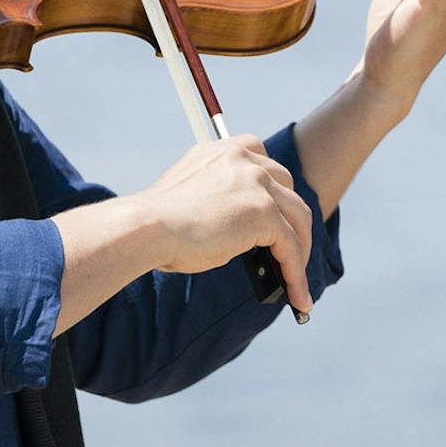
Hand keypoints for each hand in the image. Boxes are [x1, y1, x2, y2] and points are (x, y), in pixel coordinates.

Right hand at [134, 135, 313, 315]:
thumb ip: (222, 201)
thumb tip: (246, 234)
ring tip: (295, 280)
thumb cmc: (158, 223)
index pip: (264, 164)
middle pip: (288, 188)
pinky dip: (295, 273)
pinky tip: (296, 295)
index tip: (276, 214)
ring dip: (300, 250)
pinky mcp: (264, 212)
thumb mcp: (195, 198)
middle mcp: (244, 157)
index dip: (274, 191)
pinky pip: (291, 246)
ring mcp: (257, 183)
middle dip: (291, 220)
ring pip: (298, 218)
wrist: (145, 228)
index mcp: (223, 150)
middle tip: (286, 250)